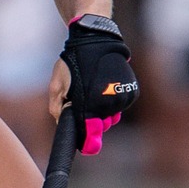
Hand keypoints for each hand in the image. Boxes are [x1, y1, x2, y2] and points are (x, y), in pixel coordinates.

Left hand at [54, 14, 138, 151]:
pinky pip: (121, 106)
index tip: (87, 147)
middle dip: (93, 120)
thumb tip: (61, 123)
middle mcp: (108, 106)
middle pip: (102, 126)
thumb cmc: (73, 61)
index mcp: (89, 106)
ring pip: (113, 116)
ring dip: (104, 111)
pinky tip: (106, 86)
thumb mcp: (57, 84)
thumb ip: (57, 107)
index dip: (88, 141)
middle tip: (85, 103)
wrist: (97, 40)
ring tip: (95, 90)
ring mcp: (122, 100)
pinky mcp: (131, 93)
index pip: (90, 133)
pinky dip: (114, 101)